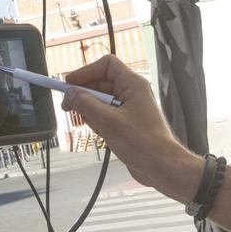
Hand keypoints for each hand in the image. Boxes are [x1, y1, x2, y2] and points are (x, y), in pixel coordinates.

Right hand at [61, 55, 201, 200]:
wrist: (161, 166)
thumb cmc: (145, 144)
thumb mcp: (109, 122)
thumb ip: (86, 105)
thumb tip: (70, 94)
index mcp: (133, 85)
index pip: (106, 65)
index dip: (86, 72)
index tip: (69, 83)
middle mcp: (132, 93)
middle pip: (100, 83)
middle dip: (84, 94)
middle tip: (69, 106)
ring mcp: (129, 108)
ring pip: (100, 101)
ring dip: (91, 111)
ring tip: (97, 127)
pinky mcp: (126, 122)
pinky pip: (105, 115)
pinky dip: (98, 122)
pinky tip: (102, 134)